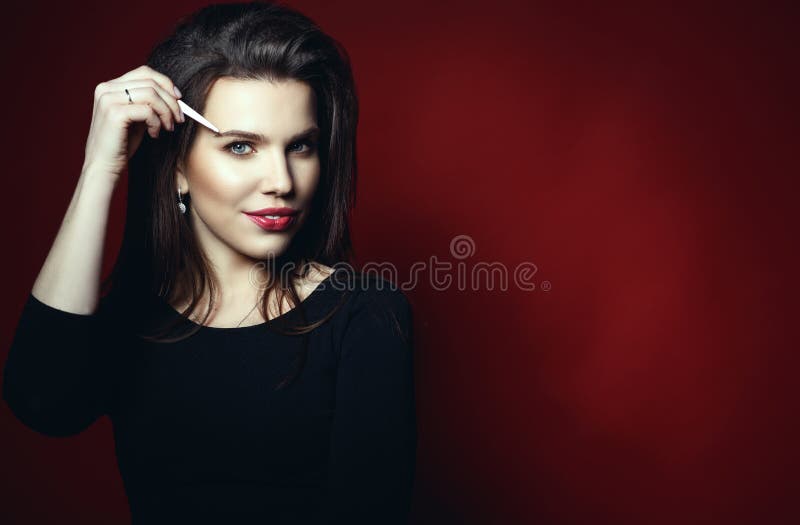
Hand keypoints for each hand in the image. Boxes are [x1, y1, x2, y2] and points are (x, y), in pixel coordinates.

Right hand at [82, 64, 184, 183]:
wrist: (104, 166)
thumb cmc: (122, 144)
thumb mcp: (136, 118)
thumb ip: (147, 103)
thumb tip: (174, 96)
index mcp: (110, 87)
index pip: (144, 72)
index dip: (166, 83)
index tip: (178, 99)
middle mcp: (106, 89)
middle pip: (150, 82)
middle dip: (171, 101)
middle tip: (179, 119)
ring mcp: (108, 99)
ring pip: (151, 94)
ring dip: (166, 112)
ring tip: (168, 128)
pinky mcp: (114, 113)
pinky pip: (147, 110)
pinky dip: (157, 122)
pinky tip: (154, 134)